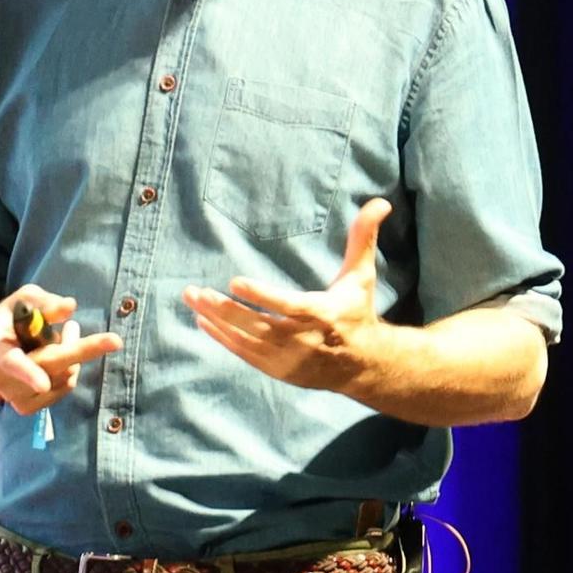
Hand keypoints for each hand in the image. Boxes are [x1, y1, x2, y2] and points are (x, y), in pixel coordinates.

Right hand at [0, 284, 123, 415]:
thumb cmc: (11, 318)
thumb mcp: (24, 300)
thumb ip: (44, 302)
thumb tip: (70, 306)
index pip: (11, 362)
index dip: (27, 373)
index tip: (43, 384)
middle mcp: (0, 378)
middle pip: (48, 370)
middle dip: (80, 350)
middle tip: (109, 337)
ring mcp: (14, 397)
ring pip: (61, 378)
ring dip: (73, 353)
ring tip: (64, 334)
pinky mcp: (29, 407)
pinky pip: (64, 387)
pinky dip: (70, 370)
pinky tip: (60, 357)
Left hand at [182, 198, 394, 391]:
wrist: (363, 365)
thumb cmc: (356, 311)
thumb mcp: (361, 275)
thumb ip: (363, 238)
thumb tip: (380, 202)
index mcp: (323, 314)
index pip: (288, 306)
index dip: (261, 295)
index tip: (234, 281)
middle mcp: (303, 340)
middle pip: (258, 325)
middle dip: (224, 308)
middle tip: (197, 292)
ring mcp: (289, 359)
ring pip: (246, 339)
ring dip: (217, 320)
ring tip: (193, 299)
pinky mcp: (278, 370)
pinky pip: (245, 354)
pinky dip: (223, 338)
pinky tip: (203, 321)